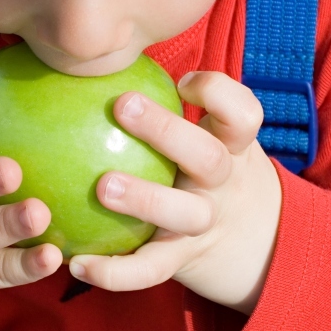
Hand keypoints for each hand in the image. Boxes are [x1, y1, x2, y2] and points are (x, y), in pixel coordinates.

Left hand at [68, 71, 281, 314]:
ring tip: (102, 187)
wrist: (255, 243)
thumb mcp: (209, 136)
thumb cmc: (206, 169)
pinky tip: (75, 264)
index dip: (217, 93)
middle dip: (168, 131)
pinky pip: (149, 270)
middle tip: (121, 105)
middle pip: (208, 157)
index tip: (182, 81)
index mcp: (230, 146)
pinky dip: (114, 272)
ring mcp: (204, 224)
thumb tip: (83, 58)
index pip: (241, 113)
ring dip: (146, 198)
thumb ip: (168, 105)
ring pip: (183, 214)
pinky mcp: (180, 260)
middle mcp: (222, 184)